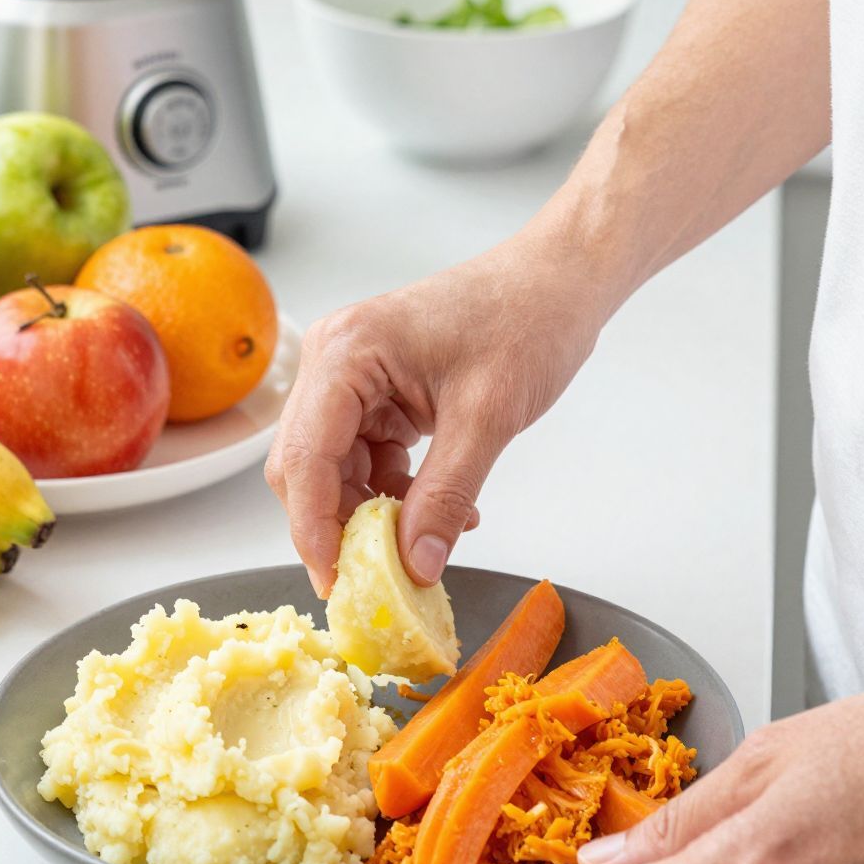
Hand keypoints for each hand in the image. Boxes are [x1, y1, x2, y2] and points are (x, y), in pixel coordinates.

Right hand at [266, 231, 597, 594]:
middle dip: (340, 525)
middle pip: (306, 466)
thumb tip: (416, 565)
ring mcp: (354, 377)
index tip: (336, 582)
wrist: (558, 281)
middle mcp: (336, 362)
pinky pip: (366, 458)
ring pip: (335, 470)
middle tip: (378, 577)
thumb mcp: (487, 416)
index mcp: (346, 353)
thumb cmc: (526, 319)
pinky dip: (395, 493)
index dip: (313, 527)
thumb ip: (446, 495)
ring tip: (428, 540)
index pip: (305, 456)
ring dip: (374, 513)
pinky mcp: (378, 392)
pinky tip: (441, 510)